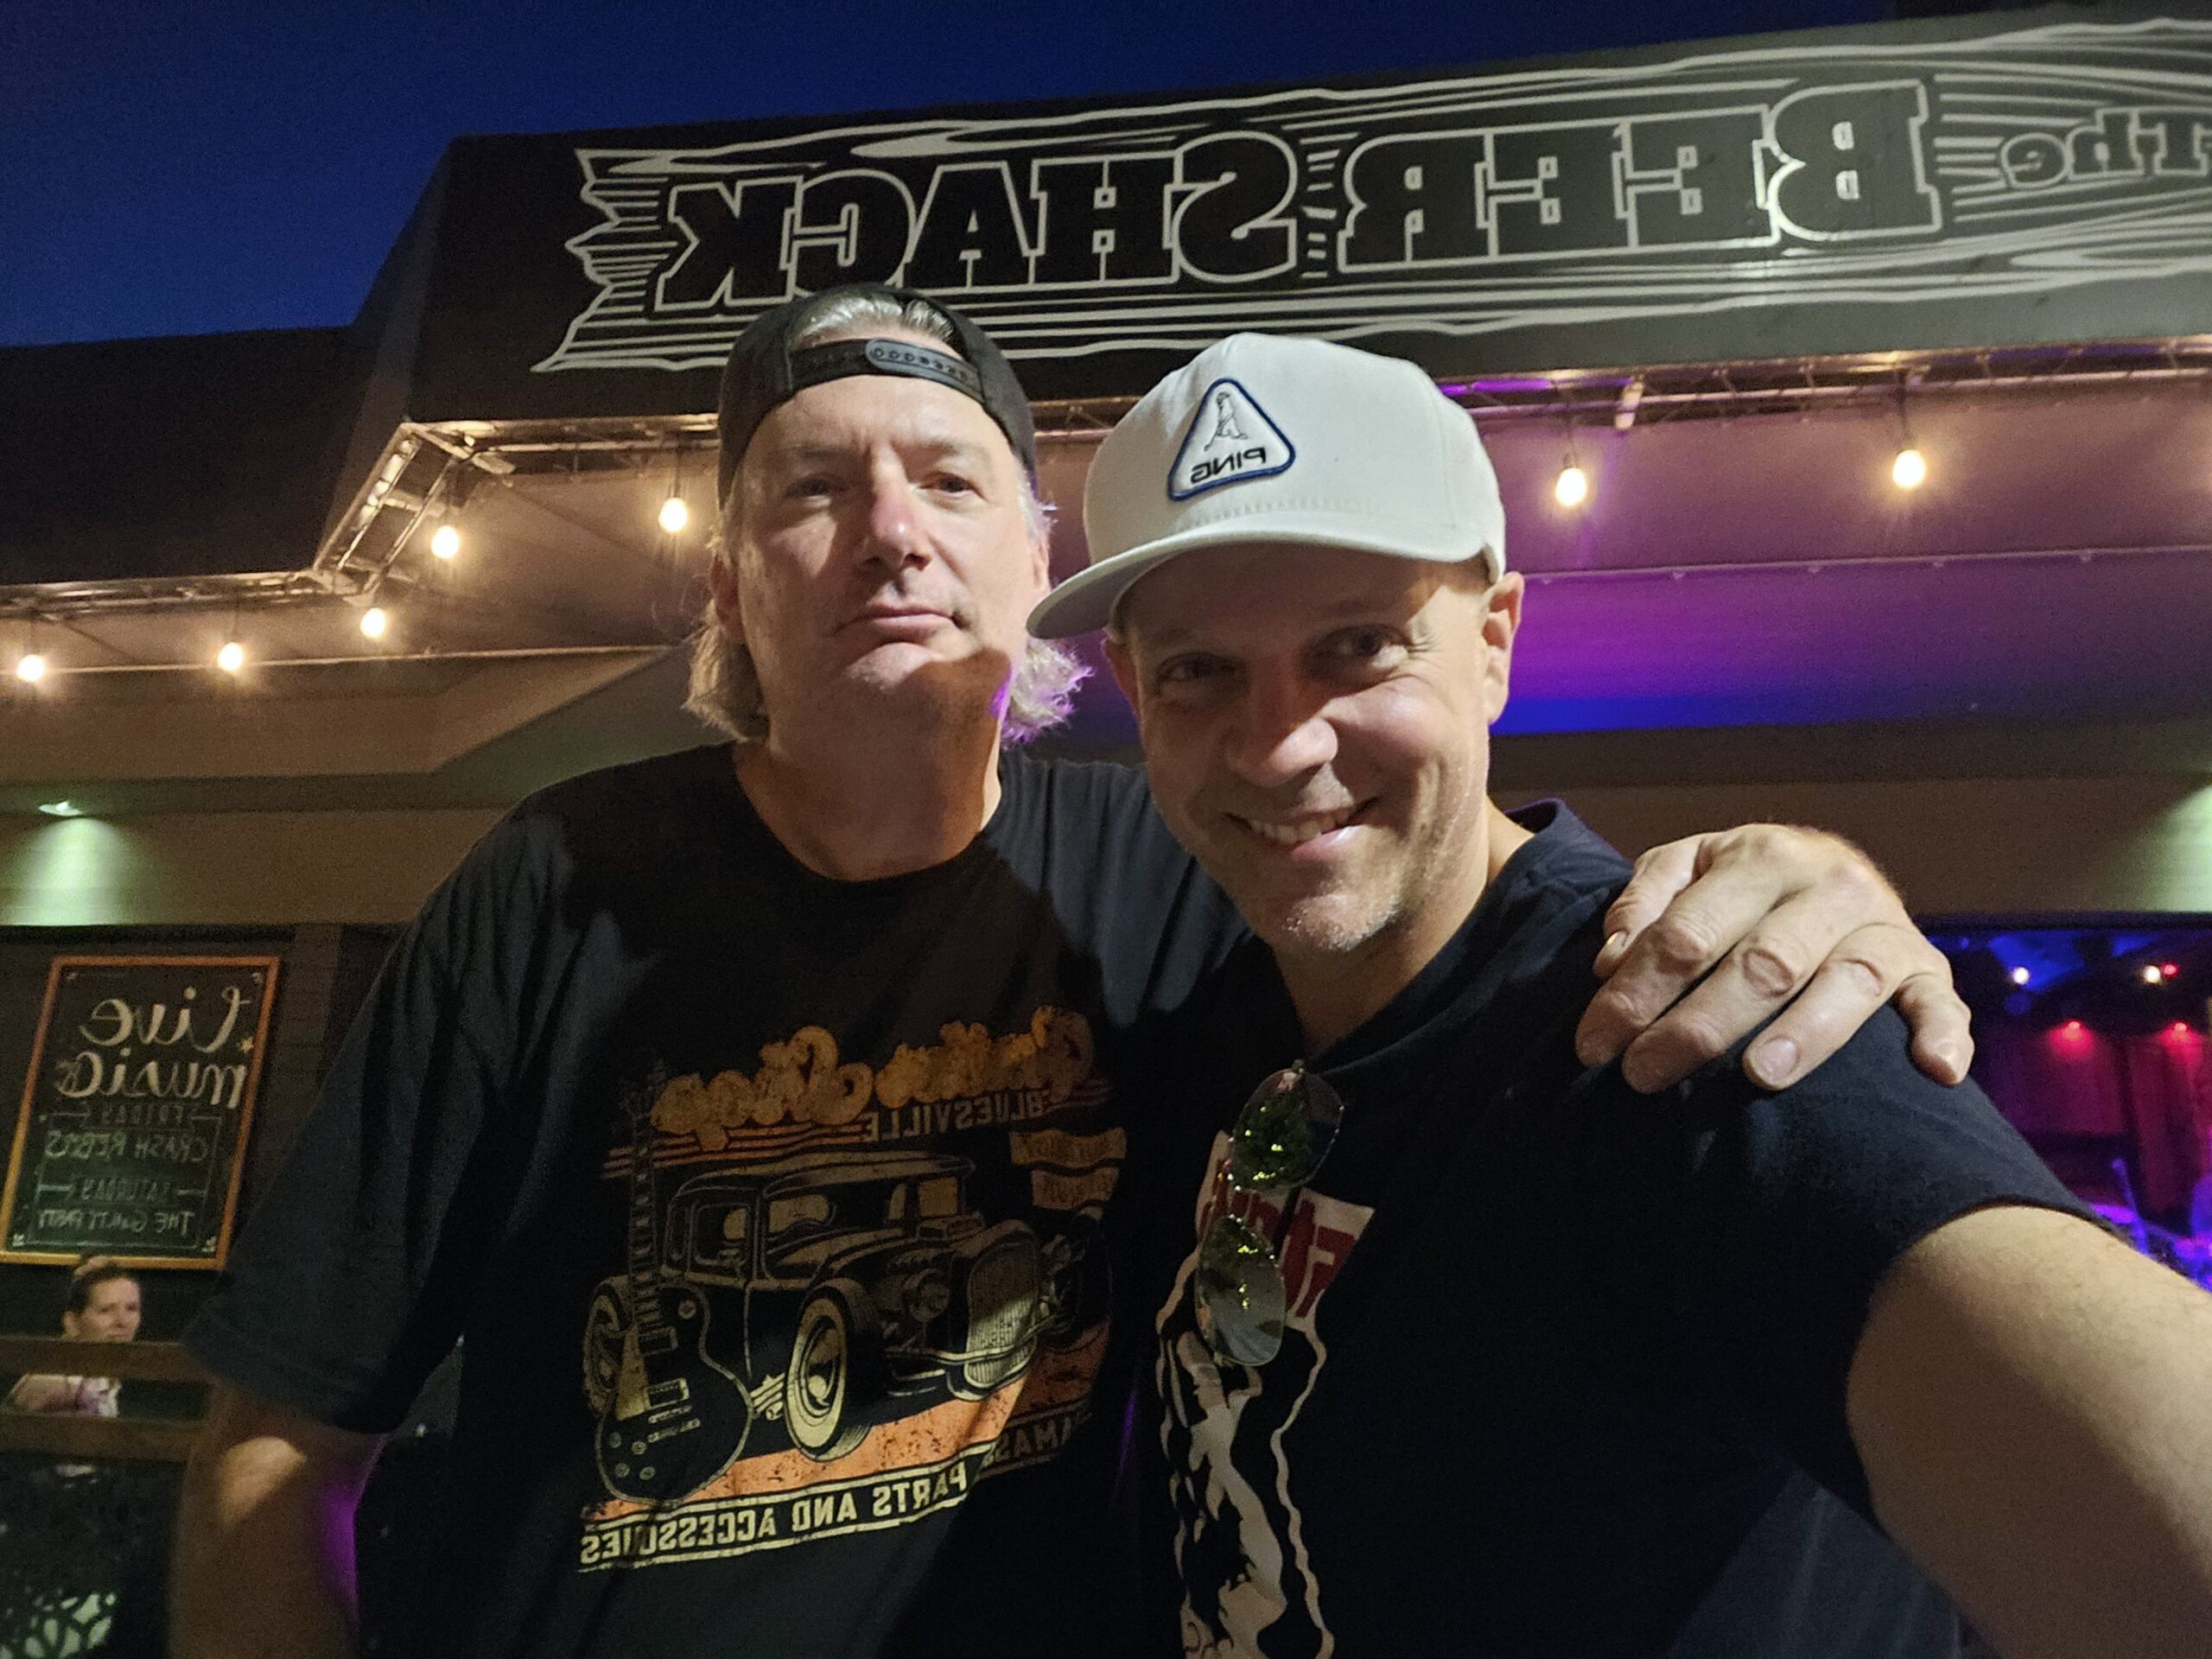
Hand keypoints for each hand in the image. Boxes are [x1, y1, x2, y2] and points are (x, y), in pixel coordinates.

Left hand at [1573, 825, 1971, 1093]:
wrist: (1828, 870)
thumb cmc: (1739, 887)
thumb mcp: (1684, 870)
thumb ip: (1644, 904)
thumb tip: (1610, 962)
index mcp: (1763, 857)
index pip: (1687, 934)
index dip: (1633, 993)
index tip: (1594, 1045)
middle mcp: (1832, 884)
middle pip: (1761, 965)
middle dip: (1695, 1027)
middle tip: (1643, 1076)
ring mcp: (1887, 925)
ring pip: (1850, 982)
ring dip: (1807, 1032)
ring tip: (1758, 1076)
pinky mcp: (1930, 967)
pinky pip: (1941, 1001)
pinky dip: (1943, 1034)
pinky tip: (1932, 1071)